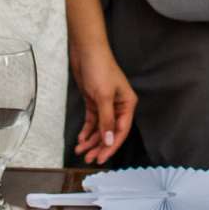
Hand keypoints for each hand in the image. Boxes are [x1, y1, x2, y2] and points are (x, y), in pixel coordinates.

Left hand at [71, 42, 137, 164]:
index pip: (121, 131)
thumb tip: (110, 141)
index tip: (101, 158)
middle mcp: (118, 106)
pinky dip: (87, 130)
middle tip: (89, 158)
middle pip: (110, 132)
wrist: (86, 51)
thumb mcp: (103, 96)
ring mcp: (106, 104)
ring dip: (91, 140)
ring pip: (100, 128)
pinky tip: (81, 139)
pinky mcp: (94, 101)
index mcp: (127, 104)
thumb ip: (107, 121)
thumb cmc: (100, 68)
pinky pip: (92, 121)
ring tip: (81, 151)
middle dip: (99, 146)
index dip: (111, 146)